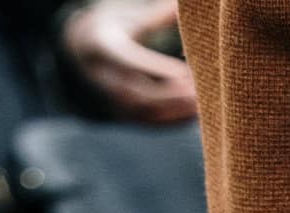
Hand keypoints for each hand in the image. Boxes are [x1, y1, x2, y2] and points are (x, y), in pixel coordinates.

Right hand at [61, 0, 197, 123]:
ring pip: (146, 114)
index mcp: (103, 48)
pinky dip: (175, 122)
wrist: (86, 55)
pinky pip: (151, 124)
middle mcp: (106, 79)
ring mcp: (114, 101)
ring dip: (175, 112)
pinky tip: (197, 114)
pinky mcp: (127, 116)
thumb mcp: (128, 19)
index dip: (156, 69)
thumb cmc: (113, 30)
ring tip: (203, 104)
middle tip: (198, 92)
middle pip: (137, 94)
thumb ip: (156, 17)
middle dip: (170, 96)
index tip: (183, 72)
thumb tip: (181, 6)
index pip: (129, 61)